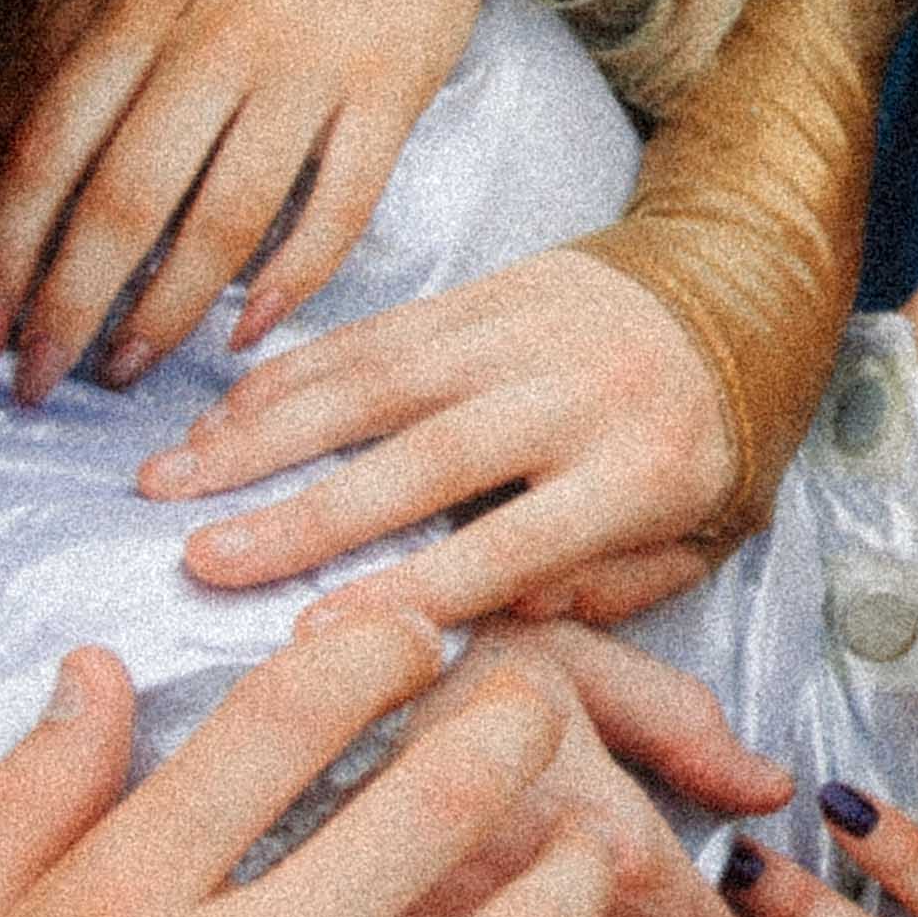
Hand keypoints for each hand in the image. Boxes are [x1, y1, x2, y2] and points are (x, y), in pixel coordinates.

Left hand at [0, 0, 562, 401]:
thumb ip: (71, 44)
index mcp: (142, 7)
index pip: (50, 147)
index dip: (6, 248)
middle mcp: (218, 38)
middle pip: (126, 198)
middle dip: (68, 305)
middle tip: (33, 382)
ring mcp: (310, 69)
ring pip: (226, 219)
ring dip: (166, 312)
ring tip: (126, 370)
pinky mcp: (391, 95)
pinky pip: (338, 209)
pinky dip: (291, 281)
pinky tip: (246, 331)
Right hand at [0, 621, 609, 916]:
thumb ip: (15, 814)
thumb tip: (93, 678)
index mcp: (110, 910)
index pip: (282, 717)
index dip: (369, 647)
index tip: (404, 633)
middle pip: (430, 802)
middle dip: (507, 721)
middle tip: (534, 696)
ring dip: (571, 865)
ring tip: (590, 830)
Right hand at [149, 247, 735, 627]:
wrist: (745, 284)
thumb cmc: (713, 444)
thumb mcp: (706, 538)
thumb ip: (613, 588)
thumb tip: (512, 613)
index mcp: (643, 470)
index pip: (515, 542)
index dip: (415, 588)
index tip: (318, 633)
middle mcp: (576, 392)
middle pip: (426, 459)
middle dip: (306, 513)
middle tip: (203, 559)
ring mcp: (522, 329)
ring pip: (376, 381)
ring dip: (264, 432)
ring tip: (172, 480)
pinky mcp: (482, 286)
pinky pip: (372, 332)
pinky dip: (291, 373)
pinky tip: (221, 415)